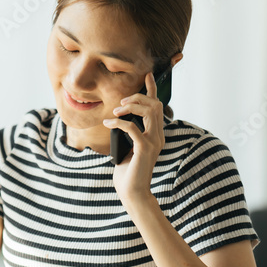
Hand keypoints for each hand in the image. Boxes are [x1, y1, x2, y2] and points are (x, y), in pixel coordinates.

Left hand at [103, 70, 165, 202]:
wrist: (132, 191)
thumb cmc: (128, 171)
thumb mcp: (127, 146)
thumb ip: (129, 133)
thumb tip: (119, 117)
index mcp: (156, 134)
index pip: (157, 107)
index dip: (152, 89)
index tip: (147, 75)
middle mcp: (158, 136)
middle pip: (154, 105)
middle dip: (137, 97)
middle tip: (121, 102)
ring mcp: (153, 142)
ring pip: (149, 112)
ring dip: (130, 107)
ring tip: (115, 110)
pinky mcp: (145, 149)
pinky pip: (133, 128)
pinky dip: (119, 122)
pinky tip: (108, 123)